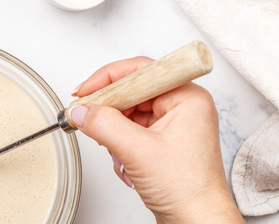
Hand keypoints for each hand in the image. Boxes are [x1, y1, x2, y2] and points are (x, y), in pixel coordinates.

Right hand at [70, 56, 243, 223]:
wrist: (197, 222)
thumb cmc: (189, 190)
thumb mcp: (137, 151)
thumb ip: (103, 124)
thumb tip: (80, 111)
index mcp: (187, 97)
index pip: (140, 70)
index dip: (107, 78)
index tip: (85, 91)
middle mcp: (182, 106)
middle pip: (130, 90)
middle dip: (109, 110)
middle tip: (87, 117)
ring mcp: (172, 124)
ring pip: (127, 112)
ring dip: (113, 131)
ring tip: (117, 151)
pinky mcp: (162, 141)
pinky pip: (129, 129)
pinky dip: (119, 144)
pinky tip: (125, 162)